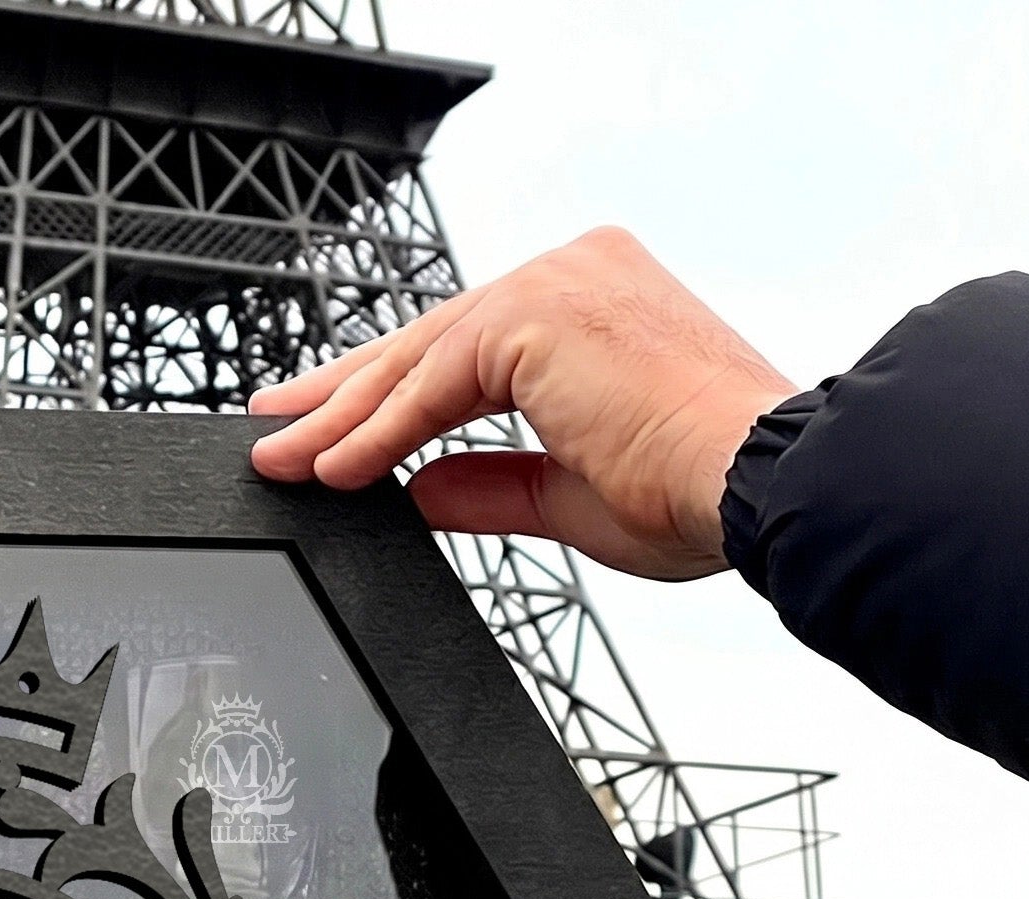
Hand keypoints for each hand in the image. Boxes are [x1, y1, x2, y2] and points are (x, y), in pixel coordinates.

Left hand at [249, 226, 796, 578]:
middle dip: (341, 393)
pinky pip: (430, 384)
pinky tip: (333, 467)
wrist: (754, 484)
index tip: (323, 426)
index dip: (384, 392)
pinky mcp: (539, 310)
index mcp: (592, 302)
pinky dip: (377, 431)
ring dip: (343, 418)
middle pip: (426, 341)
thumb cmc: (696, 493)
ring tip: (284, 461)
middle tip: (274, 426)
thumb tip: (418, 491)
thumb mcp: (567, 495)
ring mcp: (557, 281)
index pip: (462, 346)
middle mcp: (575, 272)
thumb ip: (488, 485)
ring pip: (419, 360)